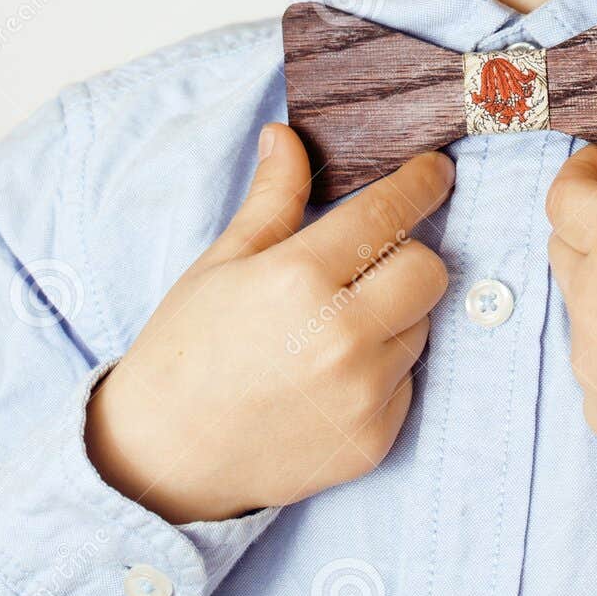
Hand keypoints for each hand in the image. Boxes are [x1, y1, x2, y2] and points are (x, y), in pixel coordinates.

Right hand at [86, 127, 452, 522]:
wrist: (162, 459)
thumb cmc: (187, 349)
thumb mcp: (222, 262)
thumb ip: (273, 198)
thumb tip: (287, 136)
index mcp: (299, 278)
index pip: (388, 214)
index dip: (420, 184)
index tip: (434, 171)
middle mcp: (342, 337)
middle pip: (428, 270)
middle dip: (405, 256)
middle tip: (363, 267)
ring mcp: (363, 394)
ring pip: (421, 325)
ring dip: (393, 316)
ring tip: (330, 331)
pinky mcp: (374, 441)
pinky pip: (409, 382)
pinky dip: (384, 371)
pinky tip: (331, 377)